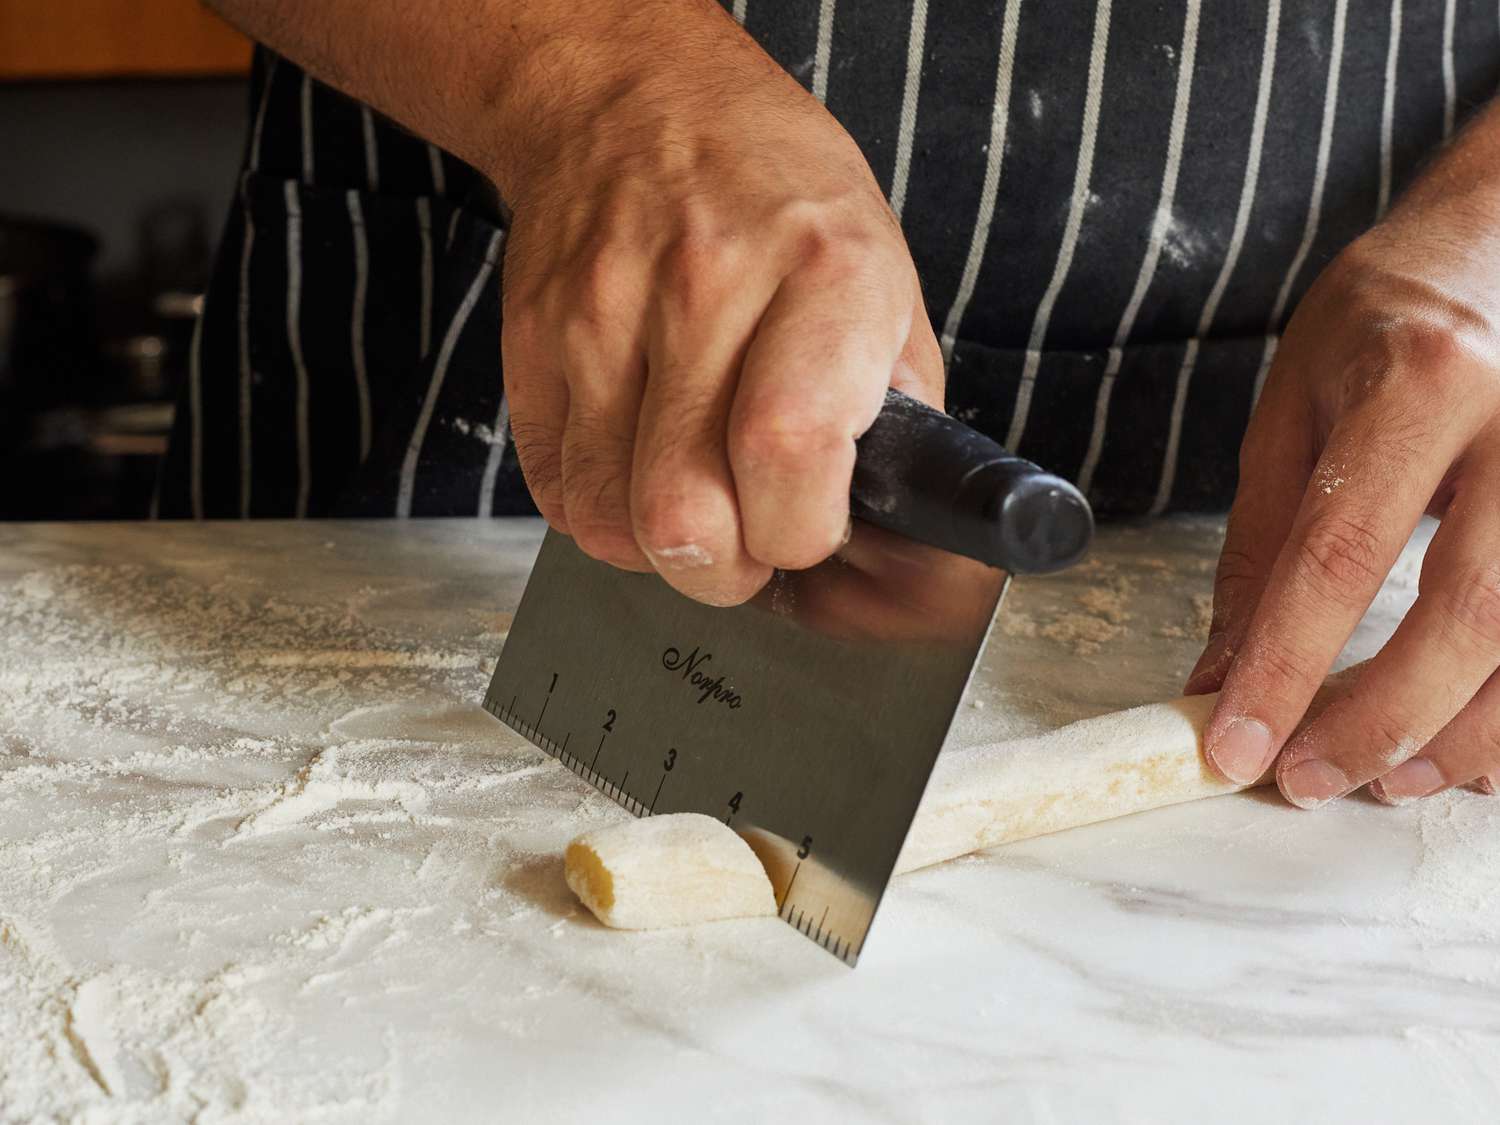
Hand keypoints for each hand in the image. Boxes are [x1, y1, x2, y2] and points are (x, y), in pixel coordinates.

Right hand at [498, 2, 940, 605]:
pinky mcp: (533, 342)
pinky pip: (556, 493)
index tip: (808, 528)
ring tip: (693, 493)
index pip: (789, 453)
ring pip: (612, 522)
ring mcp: (603, 315)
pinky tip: (639, 461)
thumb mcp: (885, 277)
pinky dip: (603, 507)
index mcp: (824, 275)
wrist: (635, 102)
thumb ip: (897, 411)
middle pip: (686, 516)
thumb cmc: (780, 198)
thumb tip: (893, 527)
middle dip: (726, 568)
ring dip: (660, 545)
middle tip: (746, 539)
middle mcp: (706, 290)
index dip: (800, 533)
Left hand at [1186, 101, 1499, 807]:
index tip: (1234, 744)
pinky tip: (1467, 746)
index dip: (1284, 666)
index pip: (1338, 554)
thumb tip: (1222, 668)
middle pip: (1466, 614)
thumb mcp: (1293, 409)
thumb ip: (1261, 546)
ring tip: (1385, 779)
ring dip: (1461, 736)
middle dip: (1383, 721)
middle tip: (1312, 781)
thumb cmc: (1387, 317)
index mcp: (1420, 384)